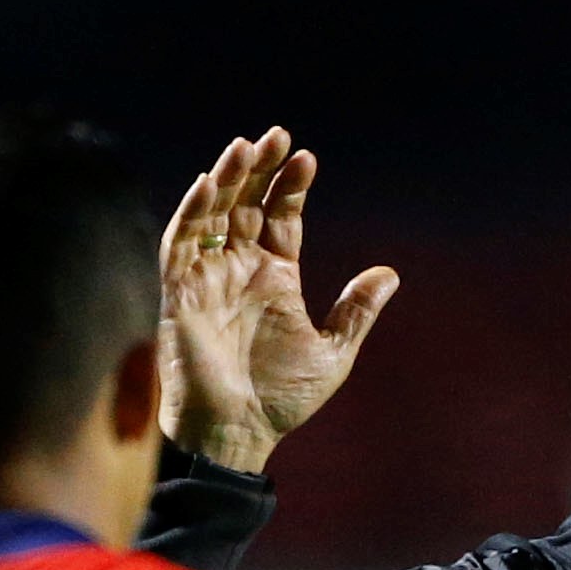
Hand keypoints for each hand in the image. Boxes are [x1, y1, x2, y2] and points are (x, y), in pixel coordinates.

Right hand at [156, 126, 398, 472]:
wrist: (238, 434)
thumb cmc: (280, 400)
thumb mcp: (332, 352)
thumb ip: (355, 311)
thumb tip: (391, 273)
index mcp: (275, 278)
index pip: (280, 217)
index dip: (291, 187)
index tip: (308, 159)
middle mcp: (239, 271)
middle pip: (245, 204)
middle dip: (258, 169)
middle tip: (277, 135)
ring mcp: (207, 279)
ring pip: (211, 215)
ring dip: (225, 180)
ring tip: (245, 147)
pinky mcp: (179, 294)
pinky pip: (179, 244)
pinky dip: (190, 214)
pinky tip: (207, 186)